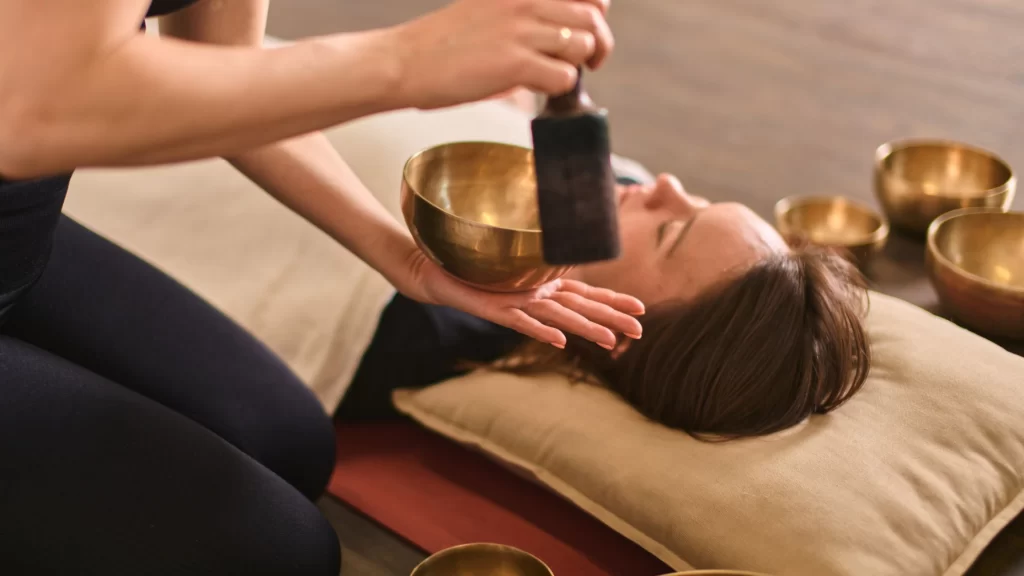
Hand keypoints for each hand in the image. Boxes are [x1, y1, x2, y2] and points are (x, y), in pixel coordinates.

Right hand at [391, 0, 614, 109]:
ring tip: (554, 76)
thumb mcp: (488, 10)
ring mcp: (521, 31)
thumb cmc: (443, 43)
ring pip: (583, 45)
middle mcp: (525, 1)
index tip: (585, 31)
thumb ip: (525, 15)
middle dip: (598, 45)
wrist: (404, 61)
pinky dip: (557, 89)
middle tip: (588, 64)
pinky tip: (537, 90)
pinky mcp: (515, 63)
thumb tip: (566, 36)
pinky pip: (564, 77)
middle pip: (593, 17)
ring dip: (576, 67)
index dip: (594, 12)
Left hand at [402, 249, 642, 349]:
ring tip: (609, 341)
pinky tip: (559, 341)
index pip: (587, 294)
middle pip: (581, 308)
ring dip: (584, 329)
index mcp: (544, 284)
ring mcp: (517, 305)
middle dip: (610, 320)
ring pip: (558, 317)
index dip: (613, 301)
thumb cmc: (471, 261)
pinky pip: (521, 321)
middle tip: (639, 333)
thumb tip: (560, 220)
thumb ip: (535, 244)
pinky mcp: (495, 309)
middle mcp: (536, 297)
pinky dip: (540, 330)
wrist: (432, 271)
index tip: (641, 310)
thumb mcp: (510, 248)